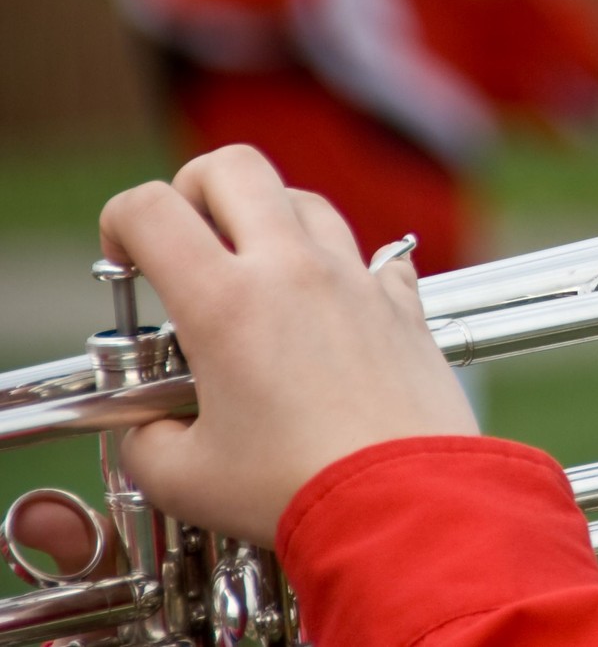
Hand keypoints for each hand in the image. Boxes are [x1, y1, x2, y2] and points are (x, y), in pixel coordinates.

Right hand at [99, 147, 477, 545]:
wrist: (404, 502)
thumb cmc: (298, 490)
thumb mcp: (185, 479)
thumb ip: (149, 442)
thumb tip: (153, 430)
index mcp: (226, 301)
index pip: (151, 208)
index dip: (121, 221)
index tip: (124, 259)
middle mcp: (293, 271)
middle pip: (235, 167)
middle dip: (195, 188)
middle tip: (187, 237)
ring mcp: (355, 280)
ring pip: (307, 201)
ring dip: (270, 221)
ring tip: (254, 273)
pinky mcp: (403, 303)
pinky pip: (374, 257)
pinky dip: (344, 270)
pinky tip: (332, 308)